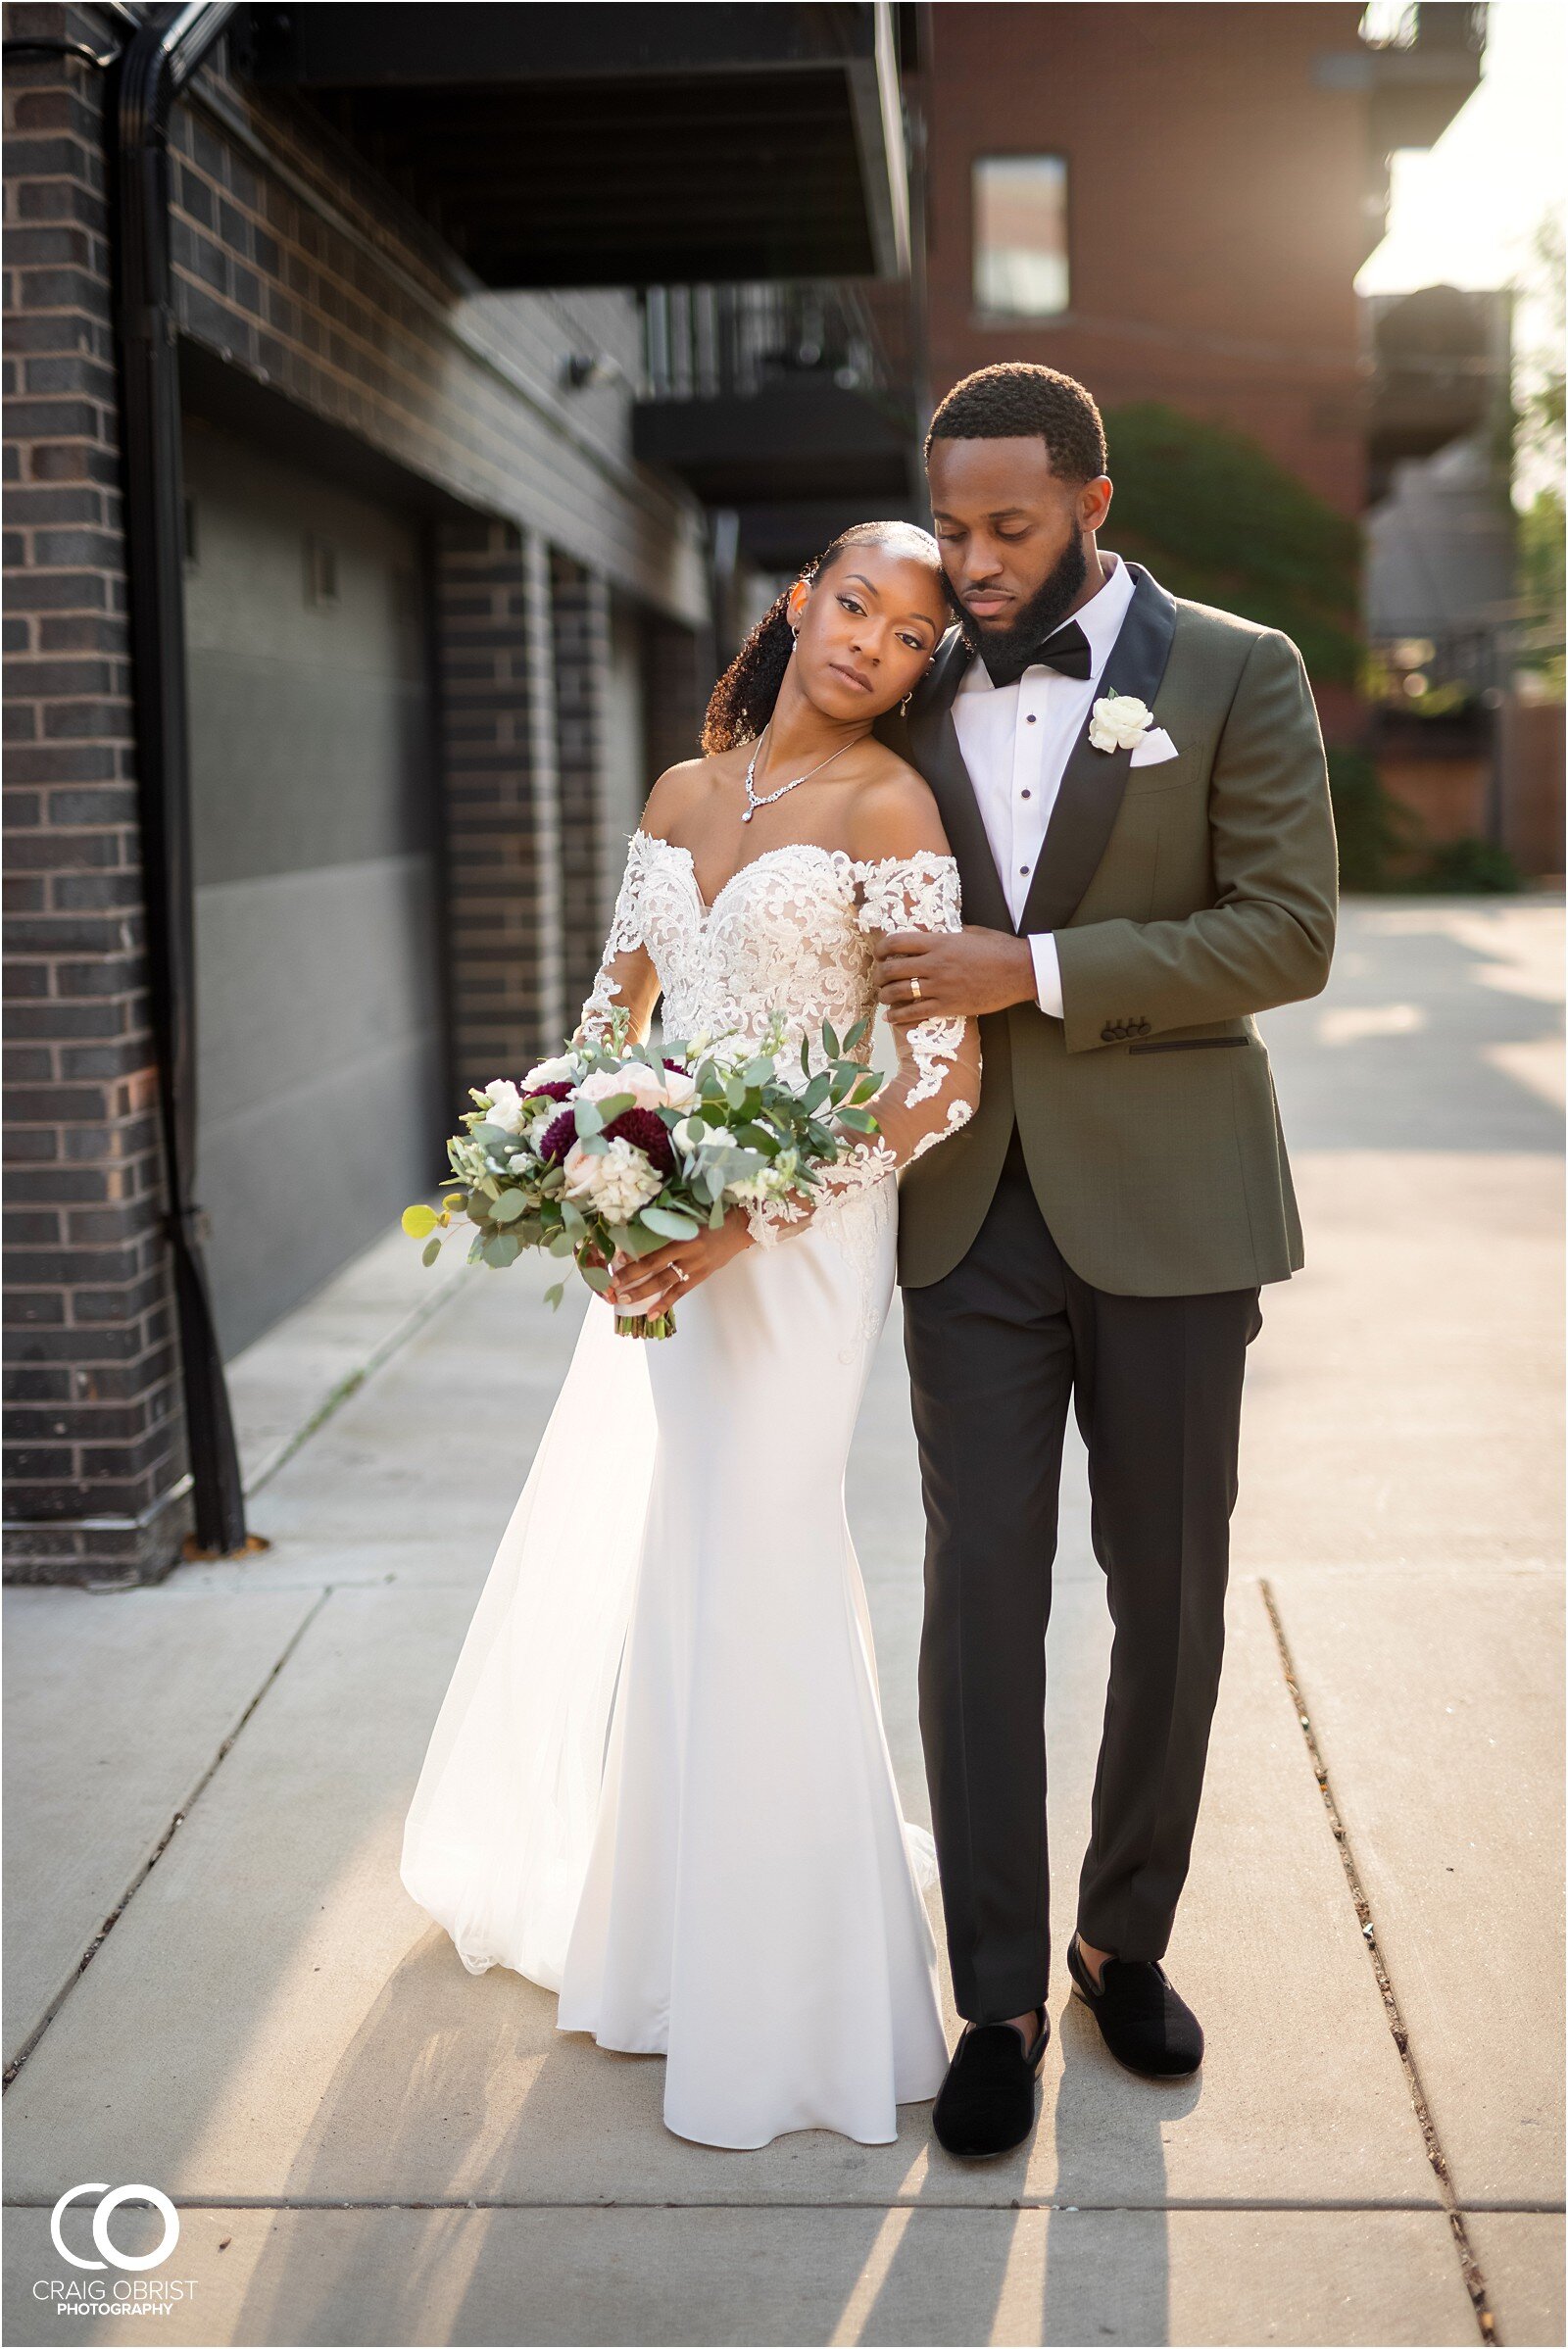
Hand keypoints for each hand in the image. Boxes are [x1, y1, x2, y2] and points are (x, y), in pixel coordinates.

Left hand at [604, 1209, 752, 1319]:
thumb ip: (669, 1227)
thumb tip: (639, 1233)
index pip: (655, 1249)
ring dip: (643, 1292)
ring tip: (625, 1299)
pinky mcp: (701, 1277)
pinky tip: (652, 1314)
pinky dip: (665, 1304)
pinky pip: (680, 1293)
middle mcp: (689, 1253)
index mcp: (684, 1236)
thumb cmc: (712, 1218)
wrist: (740, 1228)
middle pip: (656, 1268)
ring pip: (665, 1283)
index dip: (635, 1258)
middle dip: (633, 1277)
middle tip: (614, 1285)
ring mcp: (695, 1267)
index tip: (617, 1262)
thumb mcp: (689, 1218)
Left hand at [875, 926, 1037, 1026]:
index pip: (898, 942)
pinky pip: (915, 1013)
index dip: (882, 948)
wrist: (1020, 972)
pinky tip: (891, 1017)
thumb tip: (937, 935)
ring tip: (883, 996)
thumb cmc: (999, 950)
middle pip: (892, 969)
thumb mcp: (971, 933)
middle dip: (880, 974)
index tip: (879, 953)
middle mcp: (935, 964)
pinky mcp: (949, 1006)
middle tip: (879, 977)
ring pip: (899, 992)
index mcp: (940, 942)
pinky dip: (898, 1016)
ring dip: (885, 995)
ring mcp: (940, 987)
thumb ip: (949, 934)